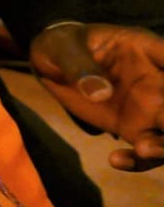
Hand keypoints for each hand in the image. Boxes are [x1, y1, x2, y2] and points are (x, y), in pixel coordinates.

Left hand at [32, 22, 163, 171]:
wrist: (54, 64)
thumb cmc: (64, 45)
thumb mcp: (64, 47)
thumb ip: (79, 66)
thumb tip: (99, 92)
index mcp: (148, 49)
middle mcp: (160, 81)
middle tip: (162, 127)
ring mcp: (152, 108)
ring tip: (144, 148)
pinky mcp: (135, 130)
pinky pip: (147, 153)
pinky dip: (139, 161)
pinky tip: (116, 160)